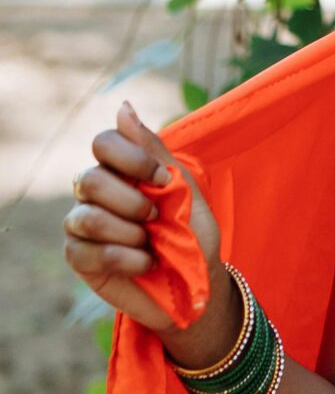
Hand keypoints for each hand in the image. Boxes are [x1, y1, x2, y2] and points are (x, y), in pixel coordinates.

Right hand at [63, 100, 225, 343]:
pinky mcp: (79, 258)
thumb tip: (122, 106)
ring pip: (87, 217)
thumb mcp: (183, 188)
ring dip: (129, 232)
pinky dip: (127, 258)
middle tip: (156, 217)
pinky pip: (91, 251)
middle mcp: (95, 192)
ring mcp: (81, 225)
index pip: (103, 142)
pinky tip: (145, 264)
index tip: (162, 178)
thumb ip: (153, 150)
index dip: (130, 157)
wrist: (196, 288)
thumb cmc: (192, 235)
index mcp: (121, 169)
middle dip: (132, 201)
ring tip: (150, 243)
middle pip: (90, 179)